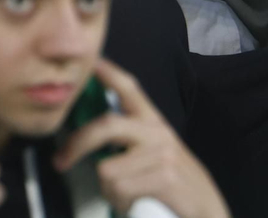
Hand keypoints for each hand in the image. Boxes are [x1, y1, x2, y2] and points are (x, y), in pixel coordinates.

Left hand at [56, 59, 228, 217]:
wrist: (207, 210)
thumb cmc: (176, 189)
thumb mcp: (156, 157)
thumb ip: (130, 146)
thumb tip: (95, 147)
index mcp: (154, 124)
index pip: (130, 89)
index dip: (109, 74)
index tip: (92, 63)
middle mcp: (158, 132)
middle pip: (106, 125)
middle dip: (77, 144)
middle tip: (61, 161)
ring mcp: (162, 153)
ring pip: (107, 169)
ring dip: (110, 190)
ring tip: (127, 195)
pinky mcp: (164, 176)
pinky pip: (119, 187)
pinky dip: (121, 201)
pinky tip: (137, 202)